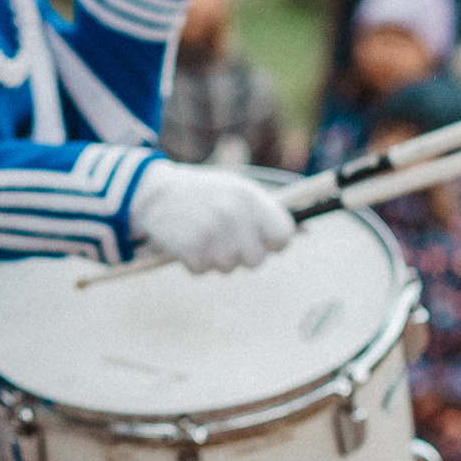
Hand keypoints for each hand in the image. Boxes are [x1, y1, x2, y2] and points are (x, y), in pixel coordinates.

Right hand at [129, 160, 294, 273]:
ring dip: (214, 258)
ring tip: (201, 234)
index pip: (283, 236)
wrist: (153, 193)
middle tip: (222, 237)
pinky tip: (185, 240)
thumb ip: (265, 211)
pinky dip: (192, 261)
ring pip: (228, 268)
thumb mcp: (236, 191)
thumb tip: (307, 231)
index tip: (258, 238)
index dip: (271, 242)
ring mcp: (211, 231)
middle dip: (240, 255)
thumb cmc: (202, 194)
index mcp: (250, 197)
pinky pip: (201, 270)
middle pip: (256, 260)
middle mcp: (234, 213)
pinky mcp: (190, 246)